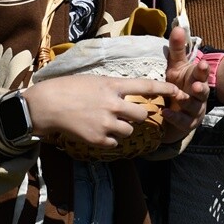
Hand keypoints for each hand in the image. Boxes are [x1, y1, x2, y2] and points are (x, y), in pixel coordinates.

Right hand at [24, 75, 179, 149]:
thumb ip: (110, 87)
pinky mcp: (97, 139)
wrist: (45, 105)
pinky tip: (97, 133)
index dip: (164, 88)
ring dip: (123, 130)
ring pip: (129, 131)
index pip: (145, 85)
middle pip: (142, 115)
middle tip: (127, 116)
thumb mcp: (92, 80)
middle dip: (138, 117)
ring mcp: (105, 123)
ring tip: (106, 124)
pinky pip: (114, 144)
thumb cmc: (66, 88)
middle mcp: (113, 104)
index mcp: (112, 85)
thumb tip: (123, 94)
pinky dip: (109, 141)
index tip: (177, 91)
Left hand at [161, 26, 209, 142]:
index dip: (202, 70)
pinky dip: (175, 117)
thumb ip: (177, 49)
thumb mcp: (176, 66)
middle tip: (197, 84)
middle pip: (203, 90)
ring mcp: (195, 110)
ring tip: (179, 96)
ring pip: (194, 106)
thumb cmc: (177, 85)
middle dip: (200, 87)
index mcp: (197, 79)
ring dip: (188, 101)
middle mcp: (199, 95)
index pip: (202, 73)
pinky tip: (165, 113)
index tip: (201, 63)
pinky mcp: (187, 123)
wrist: (173, 111)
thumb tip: (178, 27)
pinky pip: (183, 122)